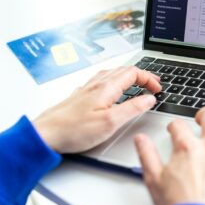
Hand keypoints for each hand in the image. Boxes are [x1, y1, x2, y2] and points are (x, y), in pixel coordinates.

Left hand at [33, 66, 160, 153]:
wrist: (45, 134)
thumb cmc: (73, 130)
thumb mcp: (110, 122)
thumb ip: (133, 108)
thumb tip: (149, 99)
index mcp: (107, 87)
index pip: (134, 73)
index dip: (149, 79)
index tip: (158, 89)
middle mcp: (97, 84)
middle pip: (125, 70)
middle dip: (143, 75)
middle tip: (154, 84)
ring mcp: (88, 88)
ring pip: (113, 74)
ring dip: (129, 76)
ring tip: (138, 83)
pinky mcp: (82, 96)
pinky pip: (103, 80)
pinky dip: (116, 81)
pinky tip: (114, 89)